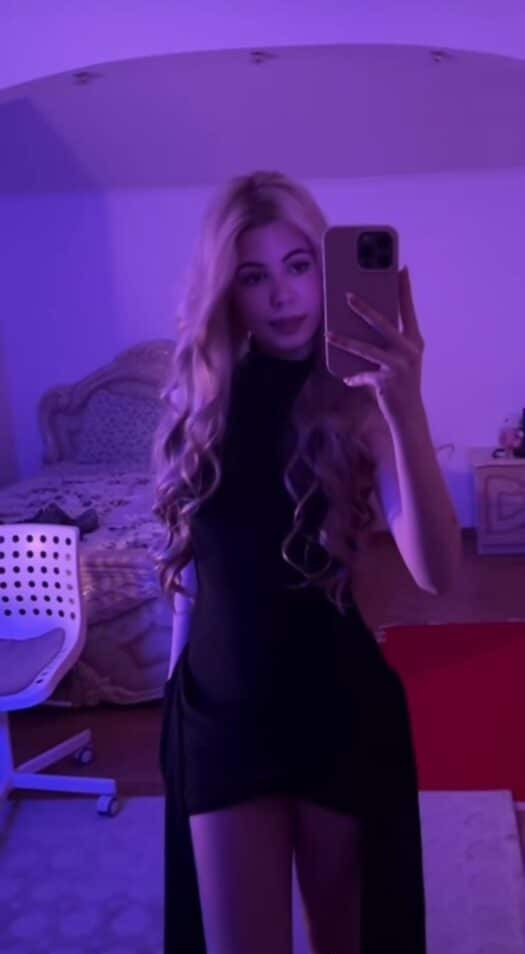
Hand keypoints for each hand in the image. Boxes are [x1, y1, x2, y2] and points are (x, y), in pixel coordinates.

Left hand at [325, 265, 424, 423]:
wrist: (409, 414)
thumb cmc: (402, 383)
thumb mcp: (400, 360)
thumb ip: (387, 343)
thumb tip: (360, 327)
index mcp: (414, 341)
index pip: (408, 310)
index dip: (404, 289)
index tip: (401, 269)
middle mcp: (409, 350)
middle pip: (384, 324)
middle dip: (364, 309)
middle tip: (348, 295)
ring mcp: (399, 366)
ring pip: (367, 349)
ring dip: (346, 341)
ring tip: (329, 334)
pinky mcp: (387, 381)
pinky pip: (364, 375)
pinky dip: (355, 377)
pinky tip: (348, 379)